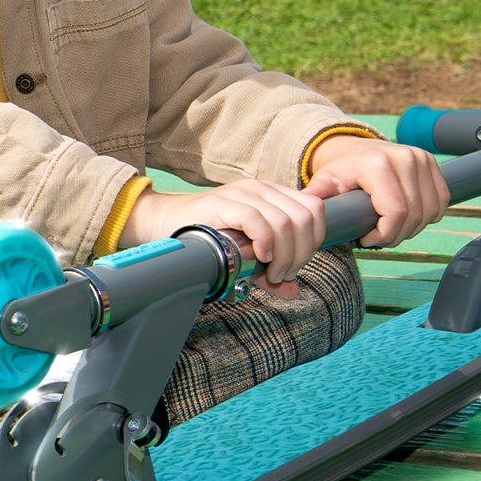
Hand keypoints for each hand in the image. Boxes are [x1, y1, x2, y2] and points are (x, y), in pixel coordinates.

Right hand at [121, 179, 328, 296]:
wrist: (166, 222)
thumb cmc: (207, 237)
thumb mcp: (246, 256)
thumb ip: (271, 271)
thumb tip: (293, 291)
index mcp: (272, 195)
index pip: (314, 209)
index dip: (314, 240)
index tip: (296, 265)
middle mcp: (261, 189)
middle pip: (305, 217)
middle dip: (302, 252)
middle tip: (283, 274)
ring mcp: (243, 193)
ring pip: (286, 220)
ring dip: (285, 254)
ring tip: (272, 272)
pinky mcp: (224, 203)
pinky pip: (258, 220)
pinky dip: (266, 242)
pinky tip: (260, 256)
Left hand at [304, 135, 449, 246]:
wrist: (350, 148)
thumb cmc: (338, 171)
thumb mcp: (323, 183)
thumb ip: (316, 198)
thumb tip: (306, 213)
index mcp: (378, 166)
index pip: (396, 213)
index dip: (385, 236)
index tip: (367, 240)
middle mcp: (404, 158)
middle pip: (414, 216)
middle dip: (396, 236)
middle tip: (377, 238)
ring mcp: (421, 159)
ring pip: (430, 212)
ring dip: (412, 229)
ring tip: (389, 228)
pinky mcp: (431, 162)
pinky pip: (441, 201)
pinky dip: (427, 216)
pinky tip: (407, 218)